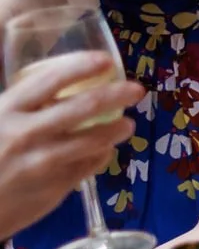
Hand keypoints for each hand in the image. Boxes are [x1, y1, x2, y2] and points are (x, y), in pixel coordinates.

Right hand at [0, 56, 142, 238]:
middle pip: (82, 107)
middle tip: (136, 90)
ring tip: (127, 125)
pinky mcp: (55, 187)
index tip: (106, 61)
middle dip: (116, 94)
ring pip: (93, 140)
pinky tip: (104, 151)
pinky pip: (89, 166)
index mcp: (6, 110)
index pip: (50, 80)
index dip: (82, 66)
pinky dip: (101, 155)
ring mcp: (43, 162)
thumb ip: (19, 106)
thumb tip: (54, 88)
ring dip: (116, 129)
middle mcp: (26, 133)